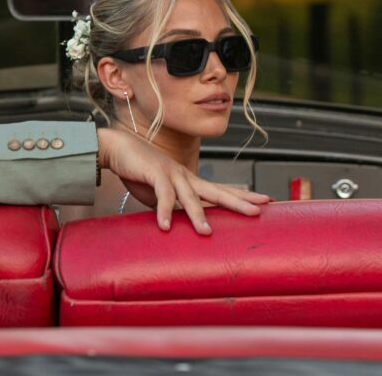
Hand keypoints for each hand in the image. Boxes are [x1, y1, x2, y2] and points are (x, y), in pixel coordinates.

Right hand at [95, 128, 269, 232]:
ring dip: (197, 215)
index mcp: (190, 181)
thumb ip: (171, 208)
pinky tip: (164, 226)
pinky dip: (163, 211)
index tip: (264, 201)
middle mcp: (186, 177)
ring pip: (190, 197)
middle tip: (258, 210)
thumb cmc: (139, 172)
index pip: (221, 190)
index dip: (242, 196)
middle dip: (238, 201)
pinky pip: (162, 195)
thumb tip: (178, 225)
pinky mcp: (155, 174)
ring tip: (206, 232)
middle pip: (217, 191)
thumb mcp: (160, 195)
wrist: (118, 149)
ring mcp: (172, 174)